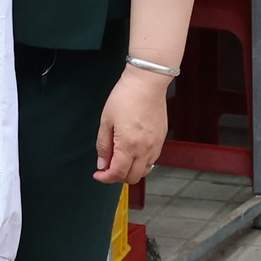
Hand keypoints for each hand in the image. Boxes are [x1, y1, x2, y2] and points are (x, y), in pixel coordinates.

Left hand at [95, 68, 170, 185]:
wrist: (146, 83)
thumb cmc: (126, 97)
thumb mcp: (106, 121)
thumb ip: (104, 146)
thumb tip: (102, 163)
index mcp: (128, 144)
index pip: (118, 173)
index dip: (106, 178)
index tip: (99, 175)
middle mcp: (145, 148)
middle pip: (132, 177)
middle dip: (118, 177)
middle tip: (108, 168)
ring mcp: (156, 145)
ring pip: (144, 171)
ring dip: (131, 170)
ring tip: (121, 159)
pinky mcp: (162, 139)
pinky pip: (152, 160)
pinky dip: (142, 162)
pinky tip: (133, 152)